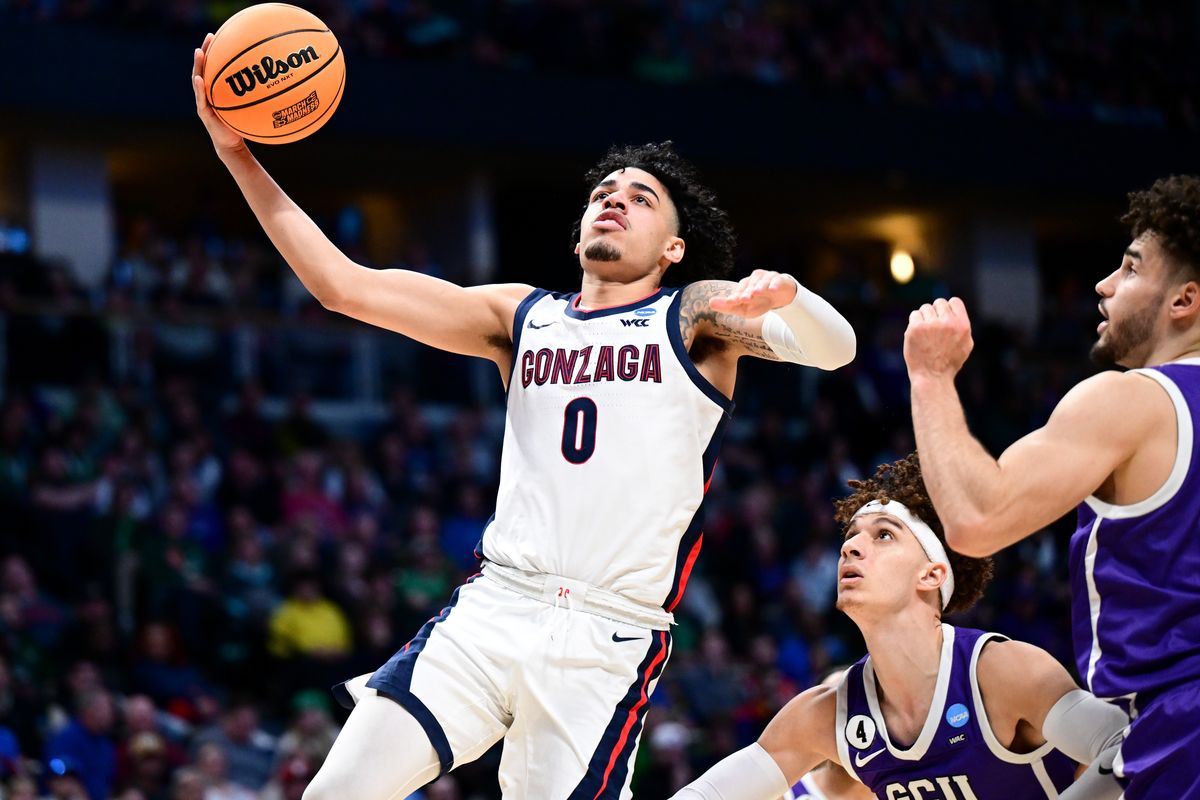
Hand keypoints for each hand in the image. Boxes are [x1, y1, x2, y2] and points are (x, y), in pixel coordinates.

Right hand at [191, 33, 246, 156]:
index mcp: (217, 89)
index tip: (219, 34)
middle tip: (209, 37)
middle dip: (206, 51)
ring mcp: (203, 101)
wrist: (231, 144)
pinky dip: (199, 88)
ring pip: (198, 79)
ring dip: (198, 65)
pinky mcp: (203, 112)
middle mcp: (208, 92)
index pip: (215, 66)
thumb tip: (278, 84)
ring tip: (199, 52)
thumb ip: (256, 95)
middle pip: (205, 68)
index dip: (216, 50)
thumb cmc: (242, 124)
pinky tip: (199, 79)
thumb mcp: (250, 107)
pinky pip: (201, 98)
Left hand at [708, 270, 798, 317]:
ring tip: (757, 292)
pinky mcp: (780, 279)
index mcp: (745, 285)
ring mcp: (767, 277)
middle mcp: (755, 278)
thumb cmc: (759, 303)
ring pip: (762, 280)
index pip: (739, 290)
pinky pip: (777, 280)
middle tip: (744, 299)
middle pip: (750, 284)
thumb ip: (728, 306)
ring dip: (759, 286)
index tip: (731, 302)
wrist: (780, 299)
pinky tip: (773, 289)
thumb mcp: (743, 308)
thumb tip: (709, 303)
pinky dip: (775, 284)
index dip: (735, 296)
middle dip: (747, 292)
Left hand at [904, 297, 973, 379]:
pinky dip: (915, 322)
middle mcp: (948, 322)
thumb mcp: (965, 345)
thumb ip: (962, 326)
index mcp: (963, 325)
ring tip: (926, 334)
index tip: (944, 317)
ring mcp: (931, 324)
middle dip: (936, 312)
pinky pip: (915, 315)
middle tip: (933, 328)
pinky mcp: (916, 328)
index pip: (955, 301)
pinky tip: (918, 335)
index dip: (949, 308)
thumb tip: (955, 310)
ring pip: (925, 308)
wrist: (932, 376)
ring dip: (924, 318)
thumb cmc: (949, 363)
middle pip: (939, 302)